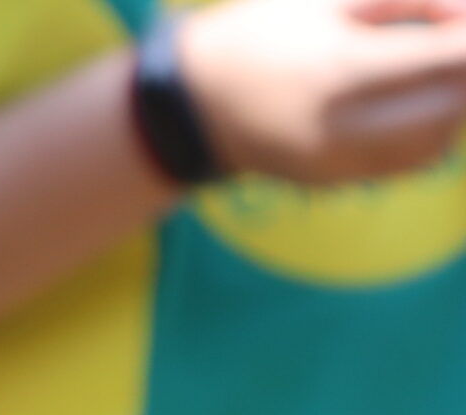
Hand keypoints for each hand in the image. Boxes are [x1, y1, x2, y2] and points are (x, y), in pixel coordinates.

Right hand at [182, 0, 465, 181]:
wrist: (189, 103)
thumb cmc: (261, 35)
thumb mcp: (331, 0)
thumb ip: (411, 1)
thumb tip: (463, 17)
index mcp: (342, 69)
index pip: (450, 57)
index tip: (461, 21)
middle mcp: (343, 128)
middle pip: (454, 104)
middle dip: (462, 72)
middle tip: (451, 45)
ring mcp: (338, 163)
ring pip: (438, 140)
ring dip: (452, 104)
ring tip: (433, 72)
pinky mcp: (334, 182)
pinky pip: (407, 162)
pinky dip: (428, 131)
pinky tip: (410, 103)